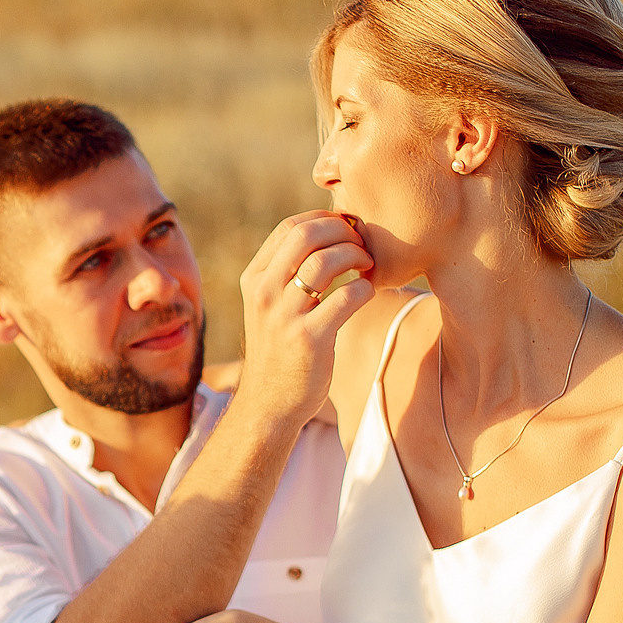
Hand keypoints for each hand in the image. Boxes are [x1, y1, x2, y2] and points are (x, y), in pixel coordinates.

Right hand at [233, 211, 374, 427]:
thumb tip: (328, 234)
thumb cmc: (279, 348)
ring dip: (356, 256)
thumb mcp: (269, 305)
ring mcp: (285, 316)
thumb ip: (287, 272)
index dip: (325, 220)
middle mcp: (264, 293)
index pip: (290, 227)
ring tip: (367, 267)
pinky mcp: (309, 339)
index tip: (346, 231)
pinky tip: (366, 294)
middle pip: (306, 235)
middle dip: (343, 232)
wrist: (269, 403)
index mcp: (254, 279)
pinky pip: (346, 297)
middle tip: (361, 245)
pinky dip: (364, 289)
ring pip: (326, 262)